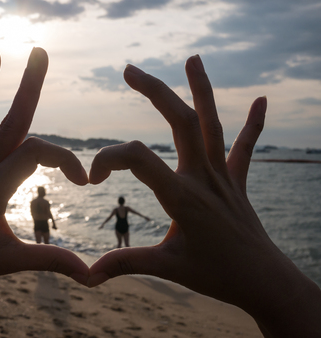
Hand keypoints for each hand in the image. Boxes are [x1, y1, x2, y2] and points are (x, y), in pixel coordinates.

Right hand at [88, 55, 320, 335]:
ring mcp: (223, 176)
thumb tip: (89, 275)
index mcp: (182, 197)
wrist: (263, 282)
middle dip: (155, 92)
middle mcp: (203, 178)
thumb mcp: (167, 268)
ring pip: (212, 124)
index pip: (139, 158)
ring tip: (193, 59)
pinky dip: (253, 123)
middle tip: (129, 70)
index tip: (93, 178)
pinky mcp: (237, 181)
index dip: (109, 159)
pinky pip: (246, 146)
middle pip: (181, 122)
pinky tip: (261, 100)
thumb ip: (126, 264)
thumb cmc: (216, 276)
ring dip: (202, 90)